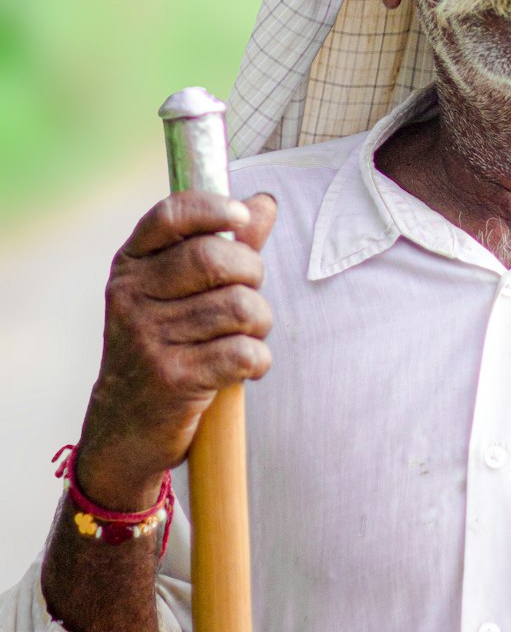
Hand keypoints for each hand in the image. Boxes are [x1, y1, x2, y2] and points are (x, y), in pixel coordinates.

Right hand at [75, 190, 275, 509]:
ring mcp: (148, 338)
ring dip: (260, 321)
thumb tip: (264, 203)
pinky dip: (258, 359)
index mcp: (131, 265)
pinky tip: (246, 366)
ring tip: (248, 334)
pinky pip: (242, 352)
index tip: (242, 217)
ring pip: (237, 306)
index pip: (171, 215)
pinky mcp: (172, 379)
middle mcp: (132, 297)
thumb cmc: (163, 346)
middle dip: (251, 273)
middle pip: (215, 258)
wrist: (125, 428)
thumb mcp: (176, 291)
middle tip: (250, 295)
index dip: (214, 207)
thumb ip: (223, 244)